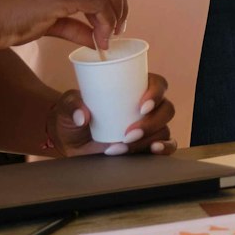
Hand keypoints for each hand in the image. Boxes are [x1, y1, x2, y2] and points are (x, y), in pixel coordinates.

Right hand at [0, 0, 127, 51]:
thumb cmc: (9, 20)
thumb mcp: (48, 20)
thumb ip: (74, 27)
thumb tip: (98, 40)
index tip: (114, 21)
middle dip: (121, 4)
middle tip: (117, 29)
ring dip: (114, 16)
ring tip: (108, 38)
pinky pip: (96, 4)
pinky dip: (104, 24)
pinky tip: (99, 41)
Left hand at [44, 75, 174, 156]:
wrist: (68, 139)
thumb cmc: (73, 114)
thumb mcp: (68, 104)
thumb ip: (72, 105)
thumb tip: (82, 116)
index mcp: (135, 87)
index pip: (158, 84)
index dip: (156, 93)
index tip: (142, 106)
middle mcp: (147, 107)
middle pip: (166, 109)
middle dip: (151, 122)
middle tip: (128, 133)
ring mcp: (150, 127)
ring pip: (164, 129)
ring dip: (148, 139)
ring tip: (123, 147)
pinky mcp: (147, 145)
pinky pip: (167, 146)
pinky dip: (164, 148)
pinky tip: (152, 150)